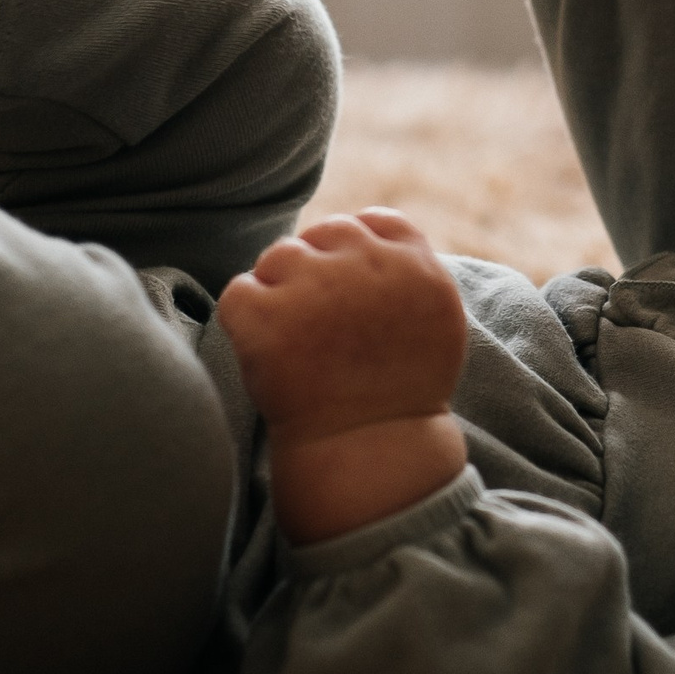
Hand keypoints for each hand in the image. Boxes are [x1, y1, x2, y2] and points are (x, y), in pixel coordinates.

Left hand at [219, 209, 470, 543]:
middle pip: (323, 234)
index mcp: (413, 266)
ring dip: (279, 291)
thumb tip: (366, 231)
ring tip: (295, 343)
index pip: (374, 221)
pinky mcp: (265, 315)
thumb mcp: (435, 323)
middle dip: (315, 270)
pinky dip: (245, 320)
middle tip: (316, 325)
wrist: (366, 452)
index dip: (355, 250)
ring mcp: (313, 287)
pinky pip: (239, 292)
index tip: (348, 288)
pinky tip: (268, 354)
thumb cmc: (399, 394)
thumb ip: (409, 273)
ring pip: (278, 257)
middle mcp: (365, 266)